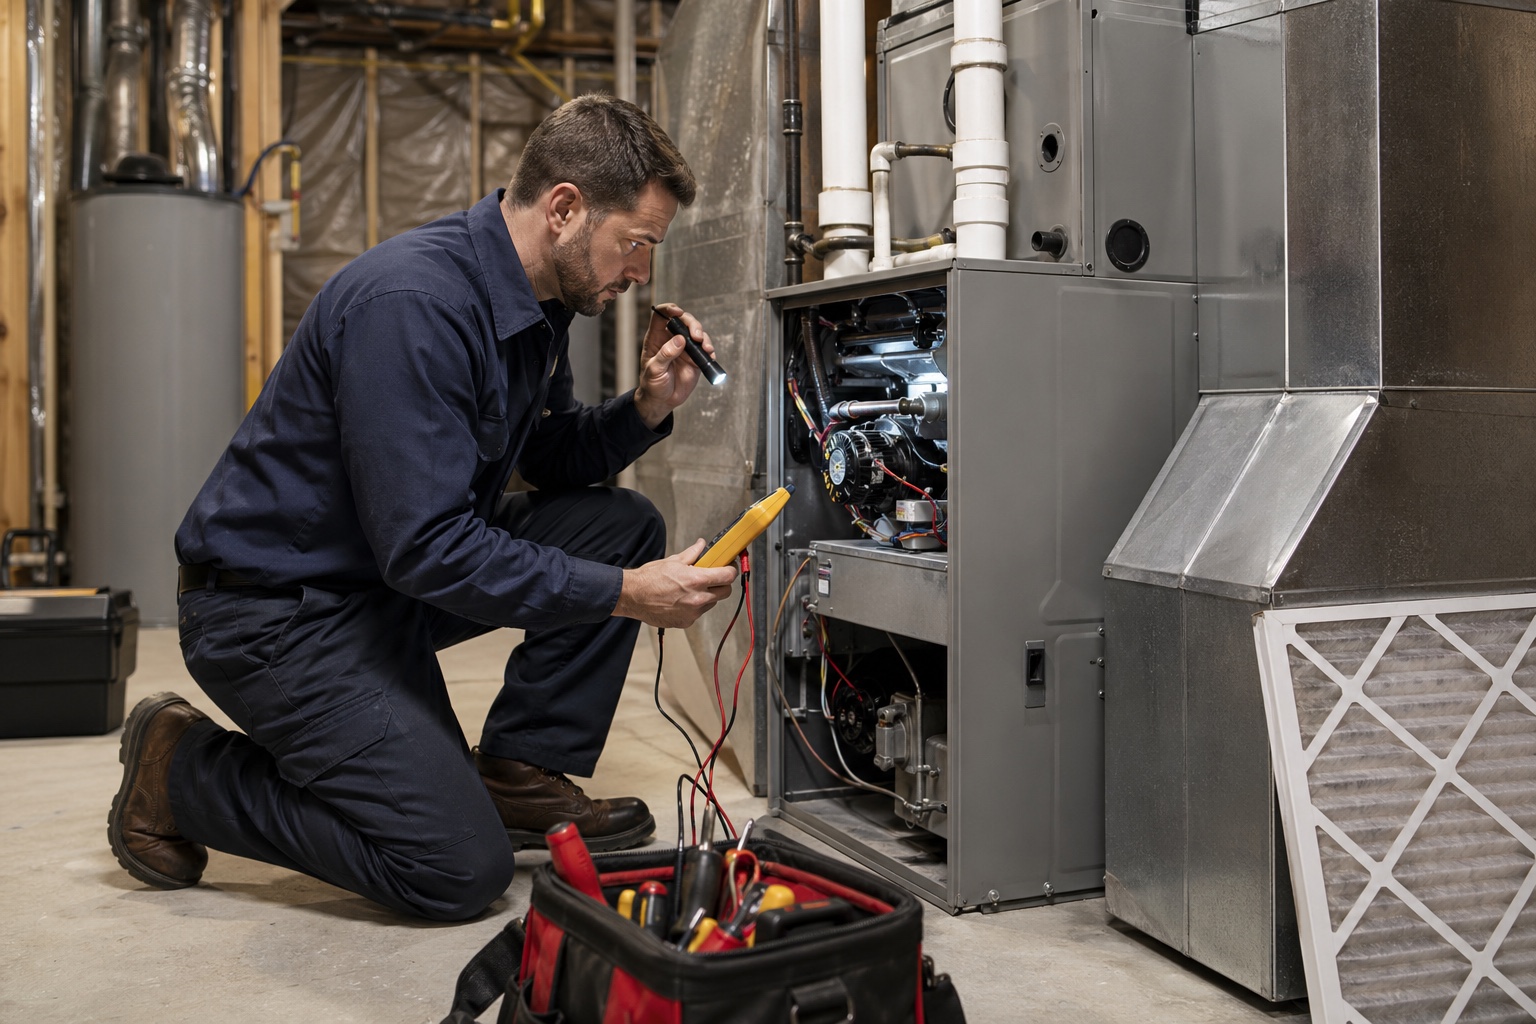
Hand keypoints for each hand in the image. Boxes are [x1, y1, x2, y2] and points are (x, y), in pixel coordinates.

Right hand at [612, 539, 738, 627]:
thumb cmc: (650, 578)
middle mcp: (698, 598)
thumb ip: (692, 554)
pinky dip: (694, 606)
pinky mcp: (685, 622)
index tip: (728, 567)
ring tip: (691, 589)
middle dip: (721, 584)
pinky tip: (682, 599)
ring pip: (711, 603)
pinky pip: (698, 613)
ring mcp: (693, 613)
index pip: (728, 576)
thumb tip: (702, 545)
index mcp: (697, 580)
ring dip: (707, 596)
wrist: (633, 596)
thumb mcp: (673, 561)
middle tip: (713, 577)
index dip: (730, 570)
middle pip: (725, 592)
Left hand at [633, 303, 716, 428]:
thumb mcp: (654, 370)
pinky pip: (705, 349)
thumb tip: (679, 339)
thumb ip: (665, 354)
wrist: (662, 401)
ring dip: (704, 337)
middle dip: (693, 324)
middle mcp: (672, 339)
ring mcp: (685, 348)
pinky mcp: (695, 358)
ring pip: (697, 333)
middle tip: (697, 337)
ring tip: (706, 348)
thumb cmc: (652, 384)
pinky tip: (710, 355)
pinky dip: (709, 350)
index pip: (661, 315)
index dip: (669, 309)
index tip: (678, 312)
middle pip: (684, 320)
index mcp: (657, 338)